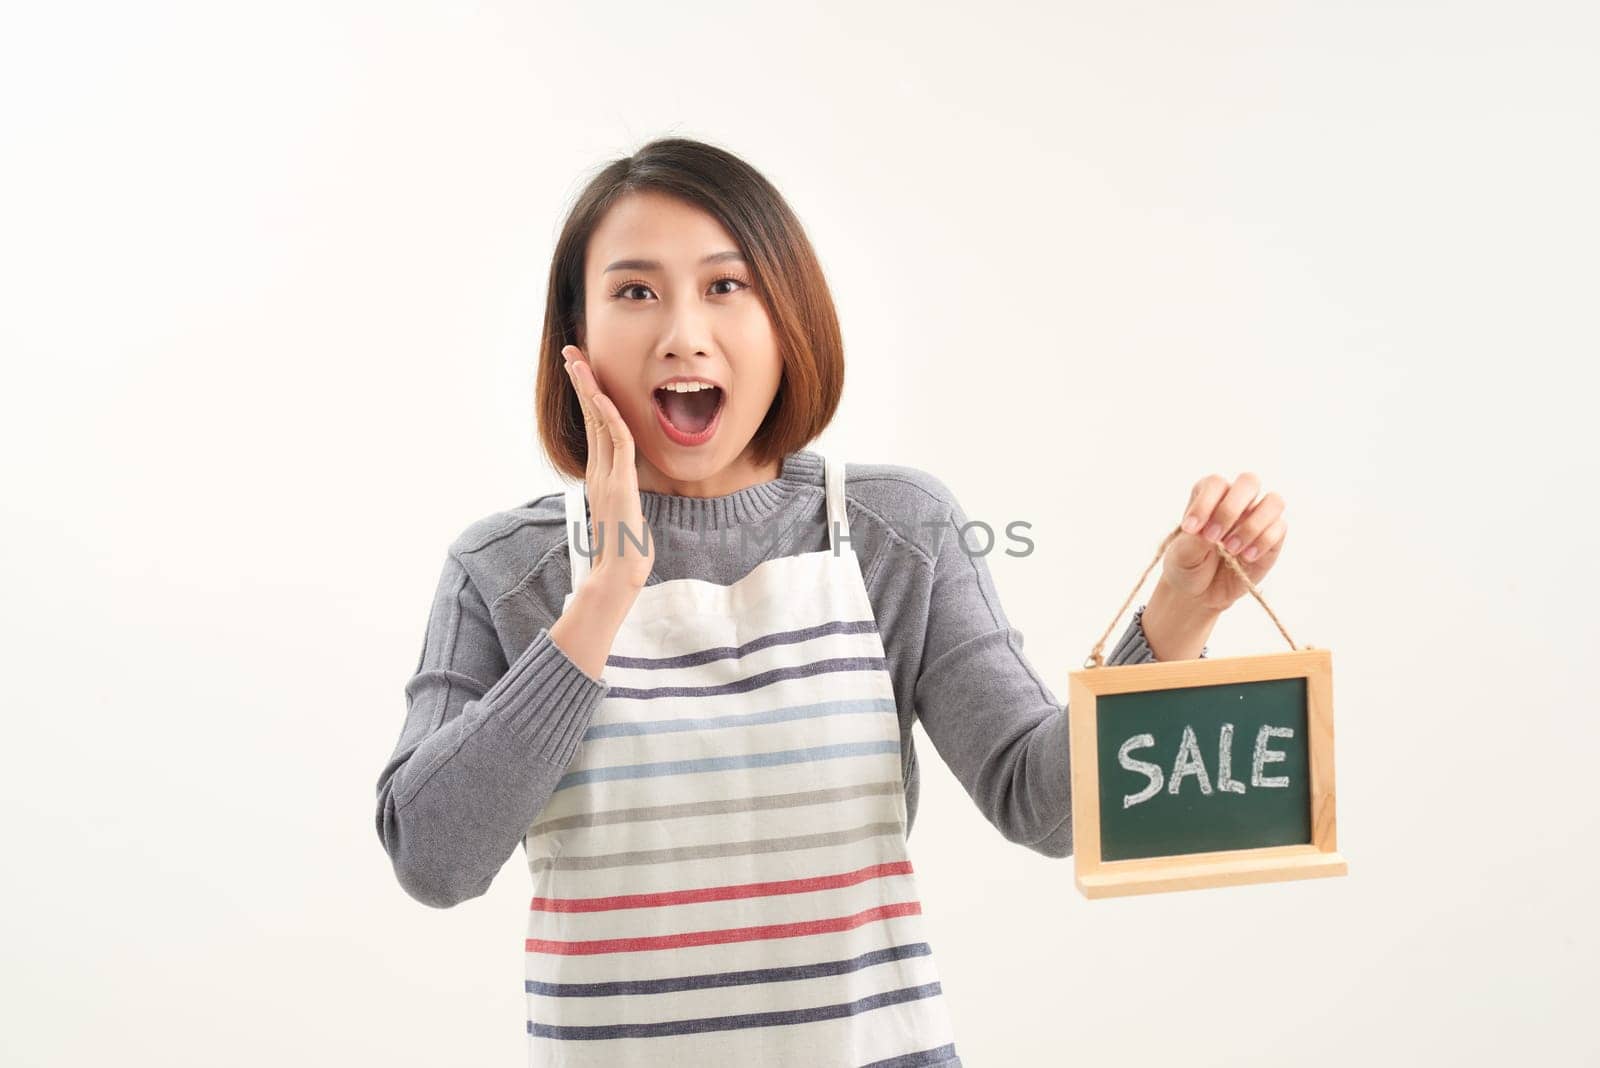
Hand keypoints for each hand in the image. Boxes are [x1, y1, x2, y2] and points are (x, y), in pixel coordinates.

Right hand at [562, 345, 653, 589]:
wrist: (618, 573)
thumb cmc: (624, 551)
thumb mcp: (624, 515)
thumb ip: (623, 498)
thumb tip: (626, 495)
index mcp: (600, 475)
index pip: (594, 426)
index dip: (589, 397)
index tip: (582, 373)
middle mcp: (599, 470)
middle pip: (590, 416)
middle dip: (581, 382)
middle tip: (571, 354)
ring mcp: (607, 475)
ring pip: (598, 421)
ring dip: (589, 388)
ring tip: (578, 362)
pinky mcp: (620, 482)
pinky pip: (616, 440)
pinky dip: (610, 415)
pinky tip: (603, 396)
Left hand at [1157, 472, 1286, 612]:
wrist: (1200, 592)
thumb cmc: (1187, 565)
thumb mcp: (1181, 555)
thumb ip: (1194, 541)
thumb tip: (1213, 532)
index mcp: (1210, 494)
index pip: (1216, 483)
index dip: (1205, 503)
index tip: (1191, 529)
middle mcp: (1236, 500)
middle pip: (1249, 482)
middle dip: (1230, 509)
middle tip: (1213, 537)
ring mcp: (1257, 516)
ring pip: (1273, 502)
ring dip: (1251, 526)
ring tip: (1230, 549)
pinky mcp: (1273, 537)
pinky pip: (1279, 528)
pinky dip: (1262, 542)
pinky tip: (1245, 558)